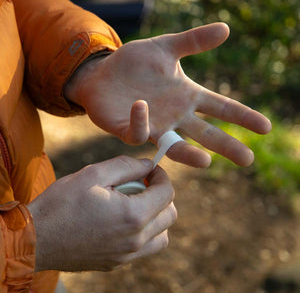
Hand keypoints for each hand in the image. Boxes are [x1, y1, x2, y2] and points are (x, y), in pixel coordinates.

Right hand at [27, 156, 175, 271]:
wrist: (35, 239)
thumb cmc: (62, 204)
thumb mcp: (93, 174)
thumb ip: (127, 166)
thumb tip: (148, 164)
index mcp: (132, 215)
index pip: (167, 193)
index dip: (162, 176)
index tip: (150, 170)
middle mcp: (135, 240)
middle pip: (170, 214)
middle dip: (161, 194)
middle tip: (142, 184)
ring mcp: (127, 255)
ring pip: (162, 234)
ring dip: (157, 215)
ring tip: (136, 203)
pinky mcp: (117, 262)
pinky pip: (146, 248)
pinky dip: (147, 232)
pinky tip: (126, 220)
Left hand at [65, 22, 271, 166]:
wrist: (102, 73)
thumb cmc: (133, 63)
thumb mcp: (165, 47)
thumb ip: (193, 41)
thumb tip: (226, 29)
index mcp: (186, 96)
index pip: (221, 107)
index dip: (243, 117)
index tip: (265, 127)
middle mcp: (174, 116)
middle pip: (205, 134)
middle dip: (227, 146)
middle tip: (247, 160)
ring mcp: (153, 126)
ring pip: (175, 145)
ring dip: (190, 154)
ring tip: (206, 162)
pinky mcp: (129, 130)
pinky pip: (138, 131)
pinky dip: (141, 121)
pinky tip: (142, 106)